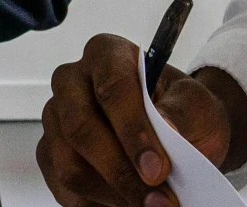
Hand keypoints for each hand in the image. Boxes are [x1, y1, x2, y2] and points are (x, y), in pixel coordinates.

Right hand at [37, 32, 245, 206]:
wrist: (180, 133)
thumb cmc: (183, 112)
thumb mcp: (196, 106)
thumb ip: (180, 114)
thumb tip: (166, 131)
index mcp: (106, 54)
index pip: (112, 87)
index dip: (133, 131)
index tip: (158, 170)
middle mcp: (72, 82)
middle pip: (81, 128)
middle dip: (121, 171)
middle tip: (158, 200)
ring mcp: (56, 120)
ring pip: (69, 165)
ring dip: (112, 194)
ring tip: (150, 206)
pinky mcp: (51, 156)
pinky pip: (64, 188)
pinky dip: (98, 203)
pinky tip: (127, 205)